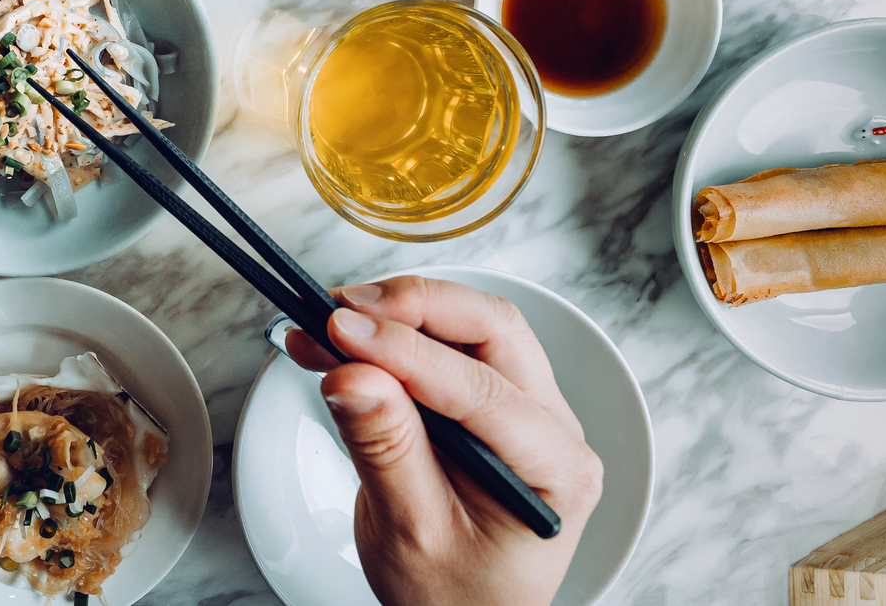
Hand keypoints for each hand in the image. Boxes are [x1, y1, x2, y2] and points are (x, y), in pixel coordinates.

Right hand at [286, 277, 603, 605]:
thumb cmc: (453, 597)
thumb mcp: (411, 533)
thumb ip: (386, 450)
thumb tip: (353, 374)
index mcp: (556, 470)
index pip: (482, 388)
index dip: (407, 352)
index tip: (342, 332)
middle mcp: (553, 429)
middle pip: (491, 329)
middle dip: (411, 308)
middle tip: (339, 313)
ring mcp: (525, 409)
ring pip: (470, 325)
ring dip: (398, 314)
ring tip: (329, 325)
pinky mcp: (490, 401)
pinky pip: (448, 346)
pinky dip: (393, 334)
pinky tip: (342, 343)